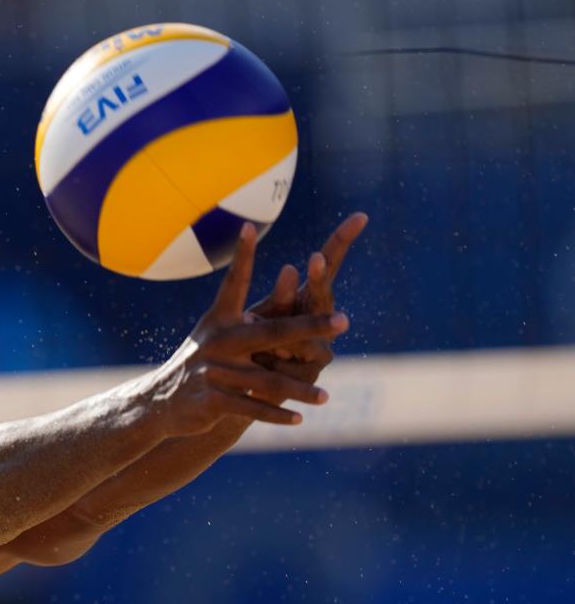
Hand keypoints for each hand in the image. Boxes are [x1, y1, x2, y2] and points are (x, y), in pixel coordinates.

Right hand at [153, 223, 349, 437]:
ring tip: (325, 398)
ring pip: (267, 379)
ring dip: (299, 390)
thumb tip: (284, 289)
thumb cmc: (200, 362)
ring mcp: (213, 371)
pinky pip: (251, 407)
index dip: (242, 256)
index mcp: (220, 319)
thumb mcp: (216, 335)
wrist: (161, 401)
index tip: (248, 226)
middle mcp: (217, 341)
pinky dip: (275, 415)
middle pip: (271, 331)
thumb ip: (248, 320)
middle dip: (309, 325)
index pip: (234, 282)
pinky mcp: (211, 399)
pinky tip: (298, 421)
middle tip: (343, 320)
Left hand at [247, 213, 368, 389]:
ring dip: (283, 336)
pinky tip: (263, 366)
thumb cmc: (252, 343)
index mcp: (309, 298)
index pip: (328, 266)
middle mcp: (321, 320)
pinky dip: (273, 363)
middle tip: (313, 257)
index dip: (343, 241)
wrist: (243, 387)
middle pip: (323, 296)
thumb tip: (290, 269)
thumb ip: (280, 299)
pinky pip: (292, 363)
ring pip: (306, 335)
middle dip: (316, 279)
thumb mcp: (262, 317)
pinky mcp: (311, 375)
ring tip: (263, 342)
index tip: (360, 216)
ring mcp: (321, 349)